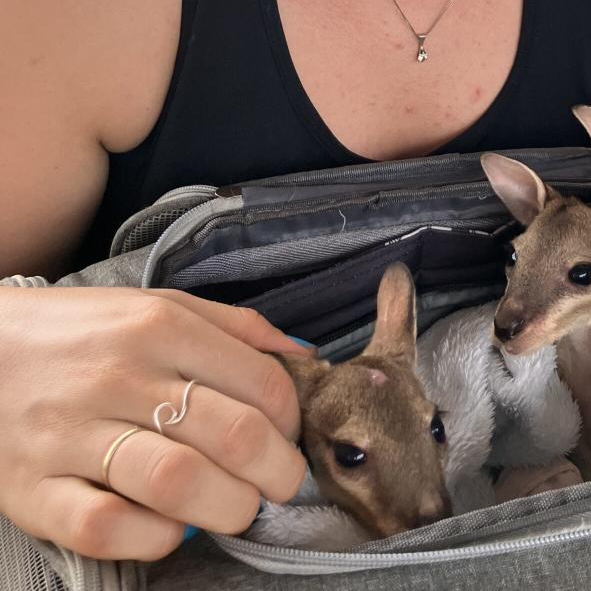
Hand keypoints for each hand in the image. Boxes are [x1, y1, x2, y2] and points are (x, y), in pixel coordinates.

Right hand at [0, 286, 308, 561]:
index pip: (261, 383)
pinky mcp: (34, 491)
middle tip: (277, 484)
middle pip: (232, 435)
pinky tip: (169, 526)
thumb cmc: (82, 332)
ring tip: (234, 507)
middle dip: (276, 473)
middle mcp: (120, 376)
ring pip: (179, 484)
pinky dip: (155, 538)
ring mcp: (73, 436)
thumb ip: (234, 327)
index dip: (291, 422)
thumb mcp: (157, 305)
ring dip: (228, 507)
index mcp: (159, 326)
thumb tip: (304, 358)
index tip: (287, 438)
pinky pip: (108, 529)